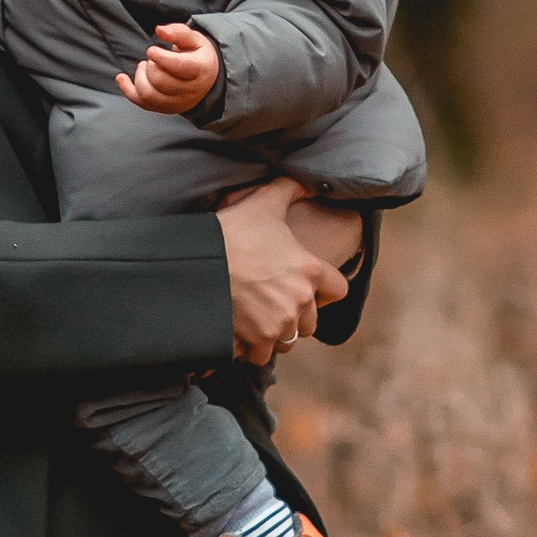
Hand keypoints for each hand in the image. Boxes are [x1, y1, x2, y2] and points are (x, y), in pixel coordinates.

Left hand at [118, 21, 221, 114]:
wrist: (206, 80)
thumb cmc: (197, 55)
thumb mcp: (194, 39)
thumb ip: (178, 32)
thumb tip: (159, 30)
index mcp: (200, 70)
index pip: (180, 67)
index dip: (161, 58)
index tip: (152, 50)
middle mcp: (190, 90)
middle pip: (160, 81)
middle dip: (150, 66)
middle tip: (153, 57)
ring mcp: (176, 103)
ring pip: (149, 95)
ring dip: (140, 77)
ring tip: (145, 65)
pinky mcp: (164, 109)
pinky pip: (142, 103)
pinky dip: (127, 90)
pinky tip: (121, 77)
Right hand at [218, 176, 350, 362]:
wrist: (197, 264)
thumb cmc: (232, 232)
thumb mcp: (264, 202)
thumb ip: (290, 188)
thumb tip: (308, 181)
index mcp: (309, 270)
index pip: (339, 290)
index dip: (325, 289)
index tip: (307, 285)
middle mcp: (299, 301)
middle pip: (311, 322)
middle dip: (296, 315)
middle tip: (274, 301)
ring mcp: (277, 324)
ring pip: (287, 340)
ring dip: (276, 333)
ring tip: (258, 318)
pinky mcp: (255, 341)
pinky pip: (262, 355)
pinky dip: (252, 347)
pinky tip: (241, 332)